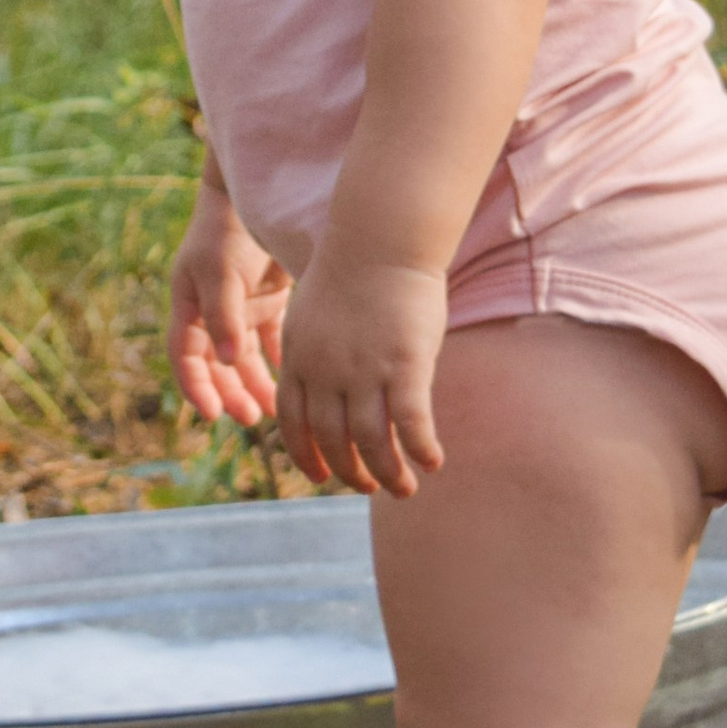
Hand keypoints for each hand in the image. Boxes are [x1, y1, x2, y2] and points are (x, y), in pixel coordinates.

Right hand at [169, 182, 288, 428]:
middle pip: (217, 364)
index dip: (196, 387)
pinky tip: (289, 381)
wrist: (261, 191)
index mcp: (189, 304)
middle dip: (231, 392)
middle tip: (250, 418)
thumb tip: (228, 361)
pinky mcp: (267, 299)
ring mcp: (240, 305)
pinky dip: (276, 361)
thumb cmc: (230, 228)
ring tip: (272, 409)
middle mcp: (211, 310)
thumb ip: (224, 315)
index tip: (211, 414)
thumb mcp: (220, 270)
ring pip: (244, 357)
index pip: (186, 356)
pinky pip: (269, 340)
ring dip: (255, 383)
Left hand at [274, 249, 447, 500]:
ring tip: (403, 489)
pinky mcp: (405, 365)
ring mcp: (364, 370)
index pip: (294, 424)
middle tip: (370, 486)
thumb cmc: (351, 269)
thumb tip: (320, 382)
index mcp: (298, 358)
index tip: (324, 475)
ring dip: (387, 473)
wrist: (381, 238)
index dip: (308, 456)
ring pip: (371, 441)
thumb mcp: (310, 312)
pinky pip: (411, 423)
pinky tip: (433, 462)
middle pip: (332, 440)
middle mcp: (326, 371)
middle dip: (350, 472)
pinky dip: (420, 449)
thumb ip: (312, 352)